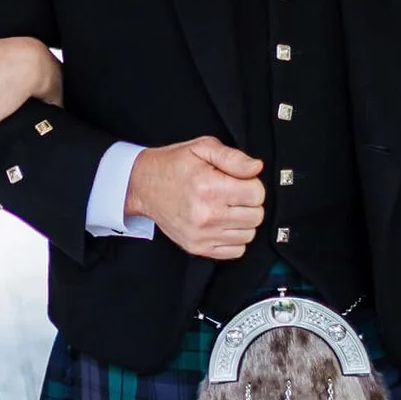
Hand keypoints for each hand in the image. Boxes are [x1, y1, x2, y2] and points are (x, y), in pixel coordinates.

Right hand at [126, 137, 264, 258]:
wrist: (143, 185)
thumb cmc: (172, 166)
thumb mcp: (202, 148)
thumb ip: (233, 157)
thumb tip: (256, 168)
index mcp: (209, 187)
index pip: (257, 194)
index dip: (251, 184)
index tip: (239, 181)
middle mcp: (206, 214)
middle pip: (256, 215)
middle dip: (248, 202)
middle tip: (232, 193)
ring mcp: (202, 235)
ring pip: (248, 234)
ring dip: (242, 221)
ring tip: (225, 208)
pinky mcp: (198, 247)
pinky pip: (236, 250)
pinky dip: (234, 238)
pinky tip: (222, 223)